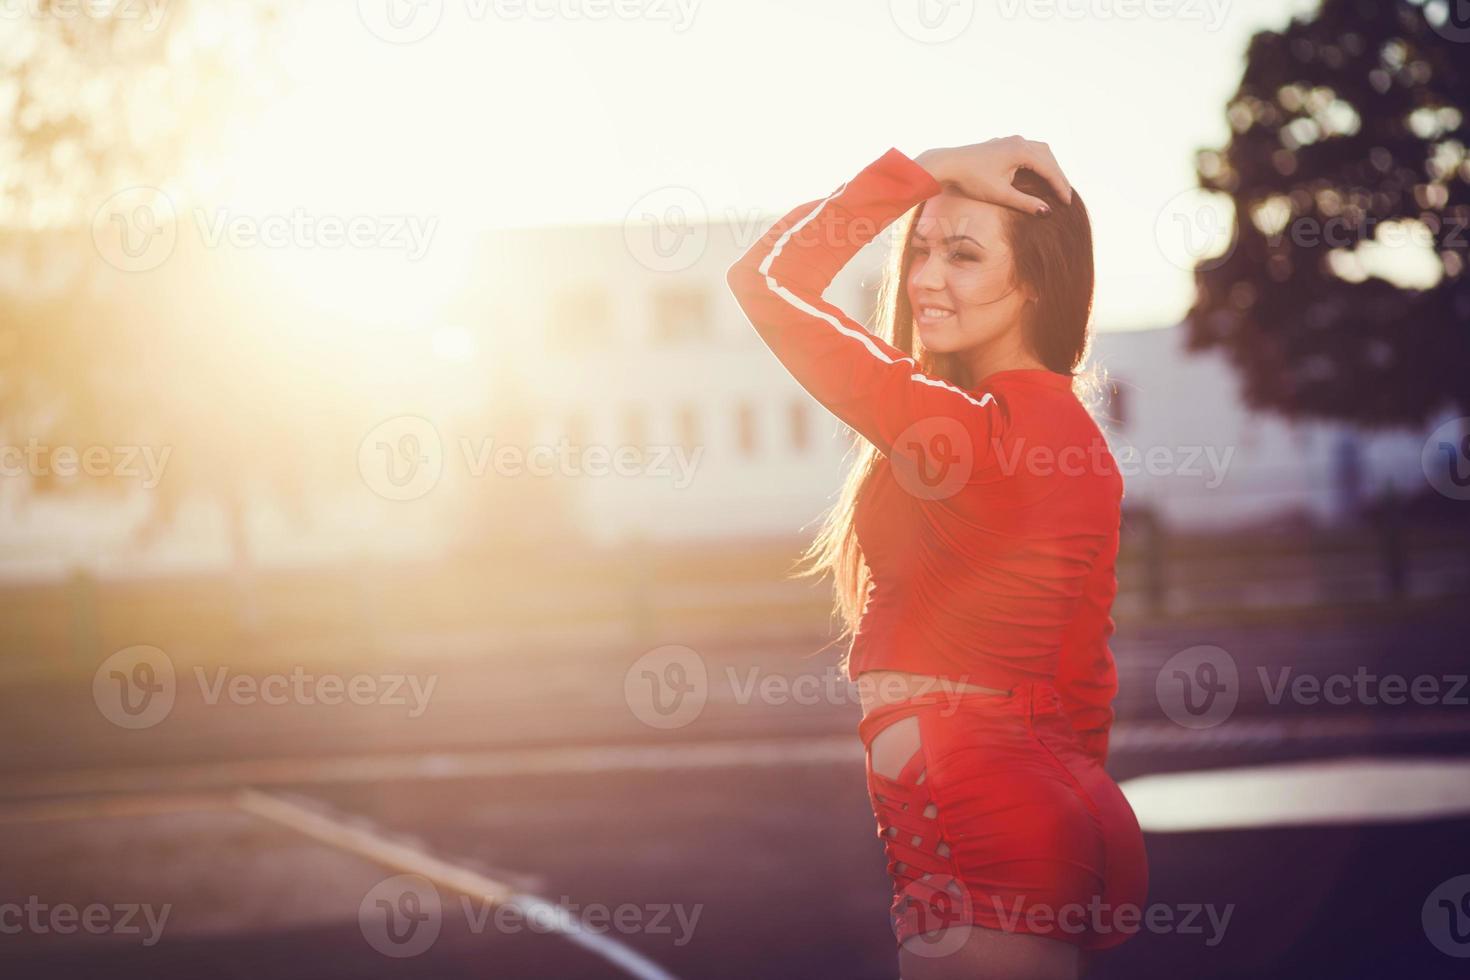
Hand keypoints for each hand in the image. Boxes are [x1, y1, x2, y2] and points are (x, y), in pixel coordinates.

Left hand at [916, 137, 1073, 214]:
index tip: (1068, 203)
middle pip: (1048, 158)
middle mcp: (1019, 141)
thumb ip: (1025, 203)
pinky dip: (1037, 162)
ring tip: (1054, 184)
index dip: (1060, 187)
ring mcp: (1010, 140)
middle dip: (1058, 176)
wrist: (947, 165)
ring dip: (1049, 166)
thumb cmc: (971, 180)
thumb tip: (1047, 212)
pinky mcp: (1002, 144)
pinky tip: (1036, 173)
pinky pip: (1028, 150)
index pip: (1049, 170)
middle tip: (1065, 196)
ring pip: (1039, 151)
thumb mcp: (1000, 195)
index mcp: (1022, 151)